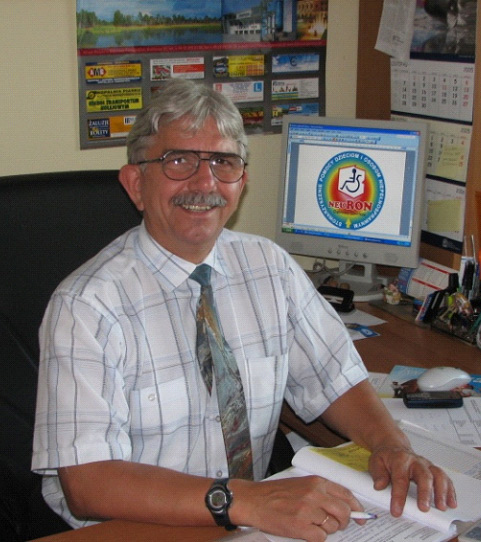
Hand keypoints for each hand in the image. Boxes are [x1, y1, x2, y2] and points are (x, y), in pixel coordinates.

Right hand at [230, 475, 365, 541]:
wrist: (254, 500)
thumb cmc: (275, 493)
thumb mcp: (301, 484)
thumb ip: (321, 492)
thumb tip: (343, 506)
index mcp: (317, 482)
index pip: (346, 495)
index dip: (356, 508)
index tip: (361, 517)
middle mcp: (315, 494)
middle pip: (344, 512)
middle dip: (342, 522)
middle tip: (334, 525)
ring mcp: (309, 510)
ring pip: (333, 527)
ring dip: (325, 530)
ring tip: (310, 524)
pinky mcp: (301, 526)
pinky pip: (320, 538)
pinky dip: (315, 537)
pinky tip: (304, 530)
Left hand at [368, 445, 456, 516]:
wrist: (393, 446)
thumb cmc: (386, 457)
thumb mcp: (376, 462)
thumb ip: (378, 474)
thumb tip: (380, 486)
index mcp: (399, 459)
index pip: (400, 479)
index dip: (398, 496)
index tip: (396, 510)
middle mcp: (415, 461)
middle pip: (424, 476)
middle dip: (424, 493)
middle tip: (424, 508)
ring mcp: (426, 465)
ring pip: (438, 475)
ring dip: (441, 492)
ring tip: (441, 507)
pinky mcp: (433, 470)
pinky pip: (445, 479)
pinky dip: (450, 491)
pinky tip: (451, 503)